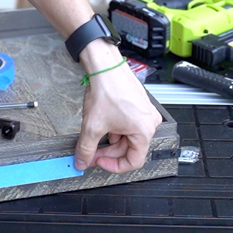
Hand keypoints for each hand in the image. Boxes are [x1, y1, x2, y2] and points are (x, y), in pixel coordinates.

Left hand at [75, 50, 161, 172]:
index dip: (114, 166)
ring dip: (110, 141)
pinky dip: (115, 130)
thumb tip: (82, 161)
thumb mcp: (92, 126)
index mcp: (144, 131)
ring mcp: (146, 114)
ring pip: (128, 138)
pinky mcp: (139, 107)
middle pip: (129, 149)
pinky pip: (129, 126)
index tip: (100, 162)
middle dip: (109, 153)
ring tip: (95, 136)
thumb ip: (86, 149)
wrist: (105, 66)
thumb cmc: (107, 89)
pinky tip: (102, 125)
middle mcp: (150, 123)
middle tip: (91, 153)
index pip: (134, 162)